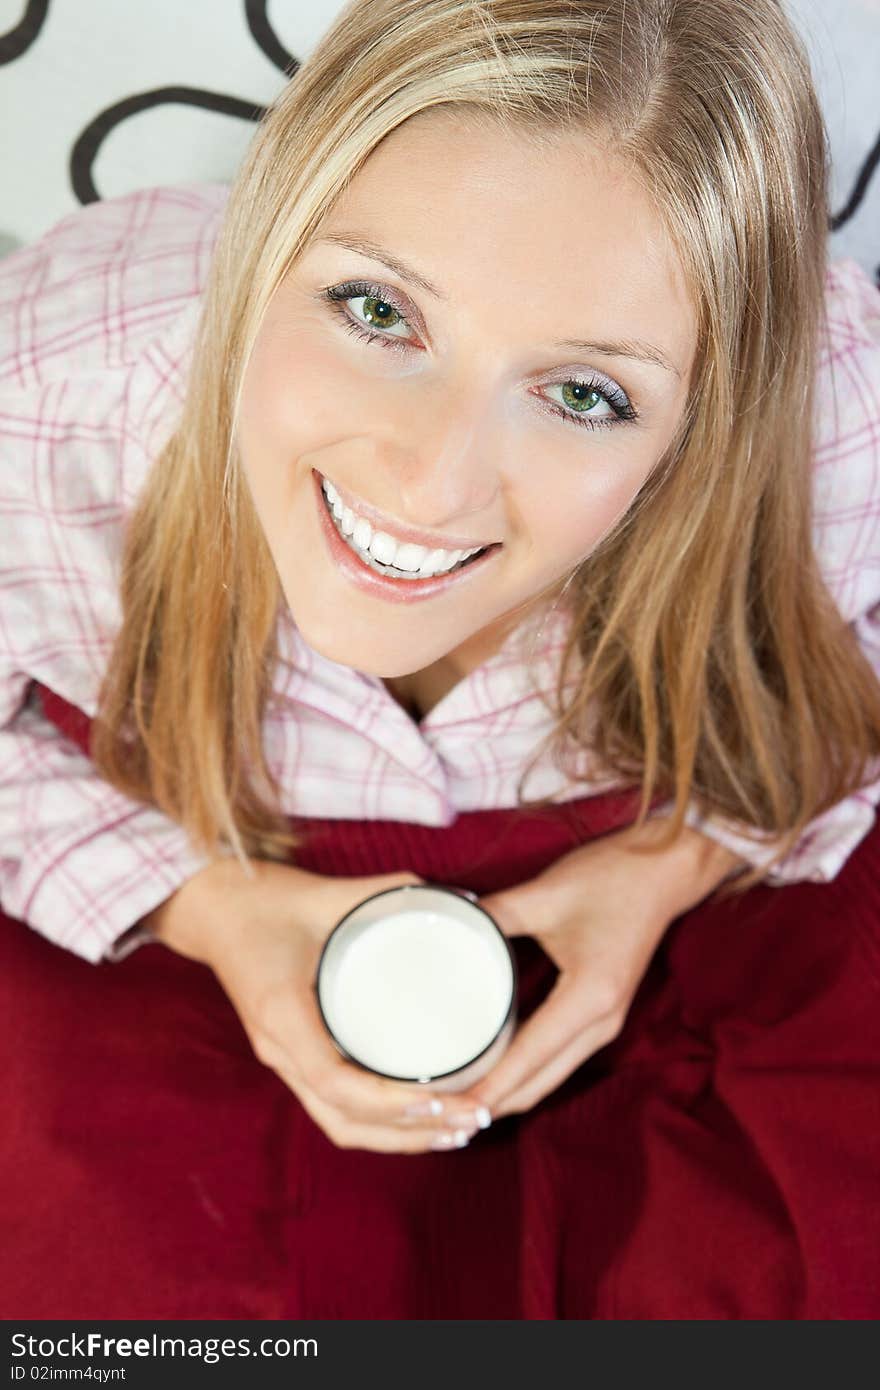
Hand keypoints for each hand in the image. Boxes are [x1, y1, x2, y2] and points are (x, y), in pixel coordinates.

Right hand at [147, 858, 485, 1153]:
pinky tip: (417, 1118)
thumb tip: (452, 896)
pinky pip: (333, 1107)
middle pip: (346, 1120)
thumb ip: (384, 892)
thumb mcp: (322, 894)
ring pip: (340, 1124)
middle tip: (471, 1119)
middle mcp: (279, 1047)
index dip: (391, 1101)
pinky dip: (377, 1123)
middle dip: (411, 1132)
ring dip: (399, 1138)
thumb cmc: (265, 900)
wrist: (213, 909)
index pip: (335, 1081)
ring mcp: (282, 1057)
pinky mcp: (291, 1056)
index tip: (441, 1097)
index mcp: (283, 1012)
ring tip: (455, 1130)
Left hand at [450, 819, 743, 1121]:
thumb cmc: (611, 878)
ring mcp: (606, 1023)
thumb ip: (491, 914)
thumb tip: (443, 925)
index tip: (447, 1108)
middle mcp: (602, 1022)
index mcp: (589, 997)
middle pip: (539, 1083)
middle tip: (437, 1114)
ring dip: (506, 1095)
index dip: (486, 1088)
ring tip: (456, 1102)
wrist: (665, 871)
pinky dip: (524, 1074)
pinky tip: (491, 1072)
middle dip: (490, 1104)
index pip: (528, 1058)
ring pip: (549, 1077)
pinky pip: (558, 1059)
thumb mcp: (544, 893)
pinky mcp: (602, 1015)